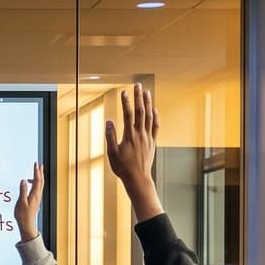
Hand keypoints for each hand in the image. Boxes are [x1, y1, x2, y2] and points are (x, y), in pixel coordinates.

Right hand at [13, 164, 43, 240]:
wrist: (27, 224)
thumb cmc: (23, 215)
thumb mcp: (21, 202)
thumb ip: (22, 190)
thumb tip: (23, 180)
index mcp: (35, 195)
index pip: (37, 180)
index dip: (36, 171)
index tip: (35, 164)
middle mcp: (38, 195)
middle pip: (40, 181)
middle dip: (40, 172)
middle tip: (39, 164)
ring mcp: (37, 198)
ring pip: (40, 185)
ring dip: (39, 177)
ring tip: (36, 171)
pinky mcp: (35, 200)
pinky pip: (37, 188)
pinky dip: (35, 183)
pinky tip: (30, 183)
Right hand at [105, 85, 161, 221]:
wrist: (138, 179)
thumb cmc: (123, 168)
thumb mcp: (112, 153)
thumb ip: (110, 136)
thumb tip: (109, 121)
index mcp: (129, 136)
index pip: (127, 114)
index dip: (126, 102)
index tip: (124, 91)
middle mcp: (140, 134)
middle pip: (140, 111)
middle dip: (139, 97)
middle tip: (138, 85)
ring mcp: (148, 137)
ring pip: (149, 116)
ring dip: (148, 103)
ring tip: (146, 92)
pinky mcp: (152, 142)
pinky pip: (155, 126)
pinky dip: (155, 116)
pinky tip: (154, 109)